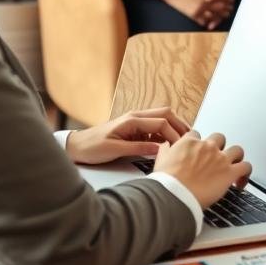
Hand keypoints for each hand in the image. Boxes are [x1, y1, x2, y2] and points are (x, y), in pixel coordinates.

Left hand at [66, 107, 189, 164]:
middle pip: (166, 114)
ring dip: (173, 128)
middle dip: (179, 124)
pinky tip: (167, 146)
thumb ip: (138, 148)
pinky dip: (164, 135)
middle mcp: (135, 117)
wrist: (76, 146)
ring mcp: (135, 122)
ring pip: (161, 119)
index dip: (174, 133)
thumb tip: (159, 149)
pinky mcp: (134, 129)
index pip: (161, 122)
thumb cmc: (91, 147)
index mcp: (132, 120)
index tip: (180, 146)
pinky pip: (154, 128)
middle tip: (189, 138)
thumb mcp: (115, 150)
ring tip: (182, 142)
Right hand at [152, 0, 233, 28]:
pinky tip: (214, 21)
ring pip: (214, 15)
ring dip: (221, 15)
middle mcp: (204, 1)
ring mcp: (199, 9)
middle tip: (231, 9)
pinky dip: (210, 21)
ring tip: (225, 15)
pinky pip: (204, 20)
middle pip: (221, 6)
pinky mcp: (194, 15)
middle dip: (227, 7)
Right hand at [155, 130, 251, 209]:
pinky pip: (246, 167)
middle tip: (216, 159)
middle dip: (219, 147)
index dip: (199, 144)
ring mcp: (220, 159)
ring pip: (237, 150)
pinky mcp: (229, 173)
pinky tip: (241, 181)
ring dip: (236, 157)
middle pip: (219, 138)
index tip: (199, 151)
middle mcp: (207, 147)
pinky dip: (246, 173)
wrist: (174, 195)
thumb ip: (165, 151)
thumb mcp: (160, 160)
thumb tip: (166, 147)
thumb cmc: (166, 182)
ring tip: (234, 166)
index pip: (198, 135)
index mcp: (190, 142)